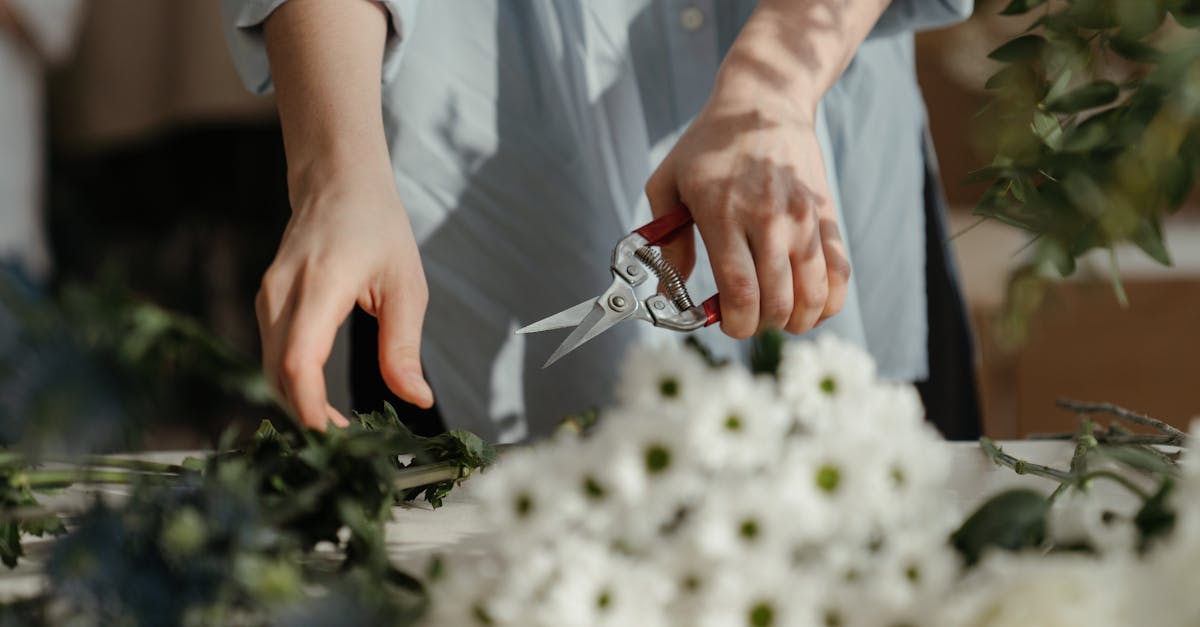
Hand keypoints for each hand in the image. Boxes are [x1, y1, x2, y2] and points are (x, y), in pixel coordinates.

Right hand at [256, 176, 432, 430]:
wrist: (336, 181)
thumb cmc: (379, 228)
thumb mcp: (407, 285)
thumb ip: (403, 346)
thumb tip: (417, 400)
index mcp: (321, 285)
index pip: (297, 359)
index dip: (309, 406)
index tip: (336, 437)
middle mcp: (282, 293)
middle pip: (278, 374)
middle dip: (307, 417)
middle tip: (349, 446)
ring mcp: (267, 297)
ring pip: (270, 368)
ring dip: (299, 404)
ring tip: (340, 429)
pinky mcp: (266, 303)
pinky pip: (271, 354)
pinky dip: (292, 384)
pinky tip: (321, 401)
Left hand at [645, 70, 849, 338]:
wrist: (764, 101)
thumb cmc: (708, 146)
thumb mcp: (668, 183)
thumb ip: (666, 241)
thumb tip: (671, 293)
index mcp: (723, 213)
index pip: (740, 289)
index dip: (736, 322)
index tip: (726, 323)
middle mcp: (768, 219)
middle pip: (777, 301)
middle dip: (761, 325)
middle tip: (747, 318)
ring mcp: (804, 218)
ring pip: (813, 295)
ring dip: (795, 320)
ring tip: (777, 314)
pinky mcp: (826, 216)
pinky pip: (840, 274)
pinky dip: (828, 302)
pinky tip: (810, 306)